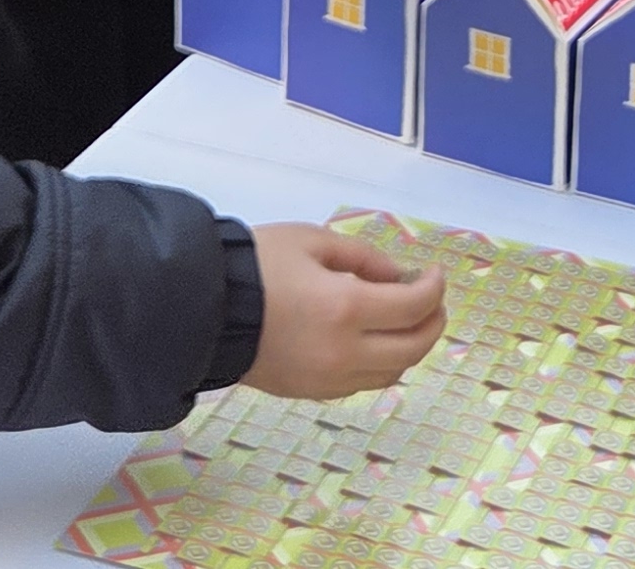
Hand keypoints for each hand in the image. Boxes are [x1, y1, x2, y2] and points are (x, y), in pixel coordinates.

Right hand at [239, 224, 448, 397]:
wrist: (200, 310)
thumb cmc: (254, 266)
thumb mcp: (311, 241)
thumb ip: (362, 258)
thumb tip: (397, 277)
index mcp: (346, 309)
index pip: (415, 307)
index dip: (434, 288)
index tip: (432, 273)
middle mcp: (345, 353)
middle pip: (414, 348)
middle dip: (432, 321)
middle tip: (429, 299)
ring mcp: (329, 380)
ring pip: (393, 373)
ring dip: (409, 346)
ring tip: (404, 319)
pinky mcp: (312, 393)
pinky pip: (363, 383)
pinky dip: (381, 363)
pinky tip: (373, 340)